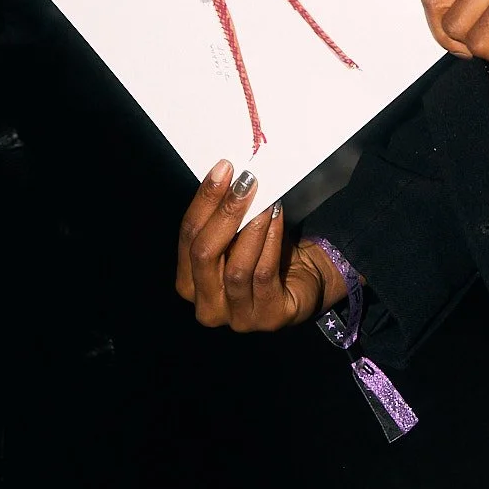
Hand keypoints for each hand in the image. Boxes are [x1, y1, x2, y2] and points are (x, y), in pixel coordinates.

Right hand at [176, 161, 343, 331]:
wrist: (301, 280)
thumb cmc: (261, 254)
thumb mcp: (236, 236)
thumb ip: (224, 217)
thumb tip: (226, 174)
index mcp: (189, 283)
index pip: (188, 238)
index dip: (203, 201)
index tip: (223, 169)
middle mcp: (207, 307)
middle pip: (205, 255)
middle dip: (224, 213)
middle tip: (244, 181)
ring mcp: (237, 319)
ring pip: (236, 268)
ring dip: (251, 227)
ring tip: (265, 199)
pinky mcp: (269, 319)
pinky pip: (264, 275)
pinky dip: (270, 242)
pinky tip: (276, 217)